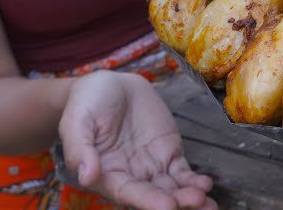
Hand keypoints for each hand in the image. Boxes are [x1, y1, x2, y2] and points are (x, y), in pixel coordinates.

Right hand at [60, 71, 216, 209]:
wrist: (109, 85)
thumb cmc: (86, 105)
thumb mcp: (76, 123)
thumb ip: (80, 150)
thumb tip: (87, 176)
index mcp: (105, 175)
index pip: (128, 193)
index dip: (148, 200)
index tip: (167, 206)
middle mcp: (130, 176)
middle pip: (155, 195)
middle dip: (176, 201)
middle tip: (196, 202)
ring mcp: (151, 166)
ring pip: (172, 188)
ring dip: (189, 196)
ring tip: (206, 201)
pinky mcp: (168, 153)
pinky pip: (182, 172)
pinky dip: (194, 180)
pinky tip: (206, 185)